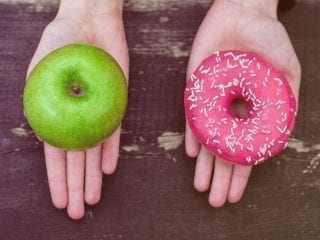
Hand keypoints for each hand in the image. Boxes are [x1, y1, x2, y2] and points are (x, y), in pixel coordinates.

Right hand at [26, 0, 128, 218]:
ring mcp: (97, 113)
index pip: (55, 155)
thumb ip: (40, 102)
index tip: (60, 201)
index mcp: (55, 116)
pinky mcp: (116, 104)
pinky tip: (108, 169)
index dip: (57, 180)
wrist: (90, 23)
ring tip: (92, 199)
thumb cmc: (59, 43)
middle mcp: (77, 119)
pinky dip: (111, 150)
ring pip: (95, 152)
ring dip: (93, 176)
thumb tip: (41, 135)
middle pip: (75, 160)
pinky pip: (114, 131)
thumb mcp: (40, 72)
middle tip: (77, 212)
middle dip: (76, 186)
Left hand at [185, 0, 300, 206]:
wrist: (242, 13)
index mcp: (252, 112)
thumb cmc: (269, 38)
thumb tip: (280, 132)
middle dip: (221, 177)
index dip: (241, 174)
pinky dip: (193, 135)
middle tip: (215, 201)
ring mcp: (212, 102)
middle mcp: (231, 112)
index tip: (236, 194)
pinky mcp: (196, 89)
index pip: (245, 150)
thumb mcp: (287, 70)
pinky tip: (193, 154)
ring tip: (201, 187)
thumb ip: (285, 101)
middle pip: (224, 151)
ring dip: (204, 164)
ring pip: (207, 139)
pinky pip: (192, 116)